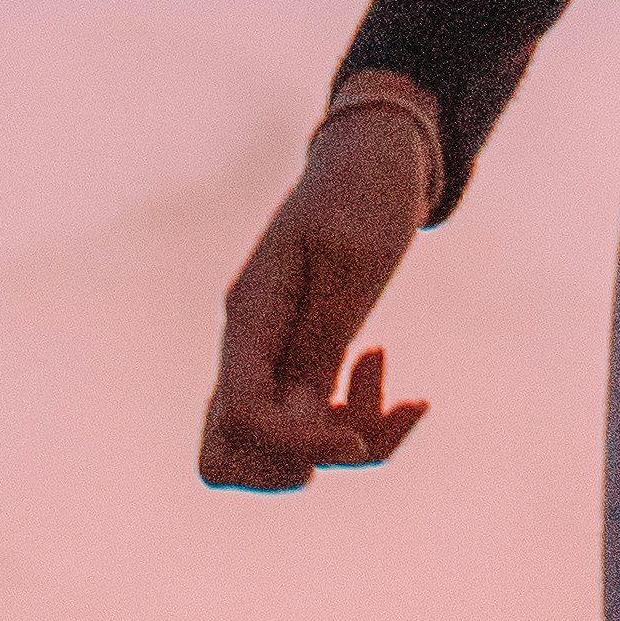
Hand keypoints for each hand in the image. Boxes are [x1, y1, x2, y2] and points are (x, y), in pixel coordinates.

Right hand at [197, 109, 434, 489]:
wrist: (379, 155)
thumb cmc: (367, 190)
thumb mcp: (352, 258)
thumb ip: (321, 340)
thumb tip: (299, 420)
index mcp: (249, 316)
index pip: (242, 416)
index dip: (297, 445)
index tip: (359, 436)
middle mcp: (248, 346)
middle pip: (224, 457)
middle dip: (293, 466)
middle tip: (352, 431)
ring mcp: (271, 358)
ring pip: (274, 452)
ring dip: (340, 444)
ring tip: (395, 393)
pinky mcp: (301, 363)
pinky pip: (313, 426)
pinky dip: (359, 423)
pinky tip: (393, 380)